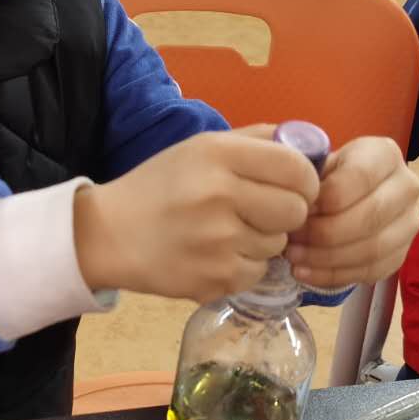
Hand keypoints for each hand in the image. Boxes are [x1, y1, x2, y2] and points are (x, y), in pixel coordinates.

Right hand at [75, 126, 320, 302]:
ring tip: (227, 233)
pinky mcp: (216, 277)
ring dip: (262, 240)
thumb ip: (255, 141)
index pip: (297, 168)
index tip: (294, 187)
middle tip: (261, 212)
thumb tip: (308, 144)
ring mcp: (219, 240)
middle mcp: (221, 194)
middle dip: (286, 212)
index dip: (305, 180)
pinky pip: (258, 271)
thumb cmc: (160, 186)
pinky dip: (244, 266)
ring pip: (279, 244)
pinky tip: (217, 255)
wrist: (110, 234)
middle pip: (296, 210)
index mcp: (219, 155)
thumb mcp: (200, 148)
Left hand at [284, 137, 418, 288]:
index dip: (324, 199)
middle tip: (291, 239)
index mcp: (385, 154)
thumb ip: (307, 176)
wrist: (347, 193)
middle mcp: (407, 186)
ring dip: (326, 259)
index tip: (296, 209)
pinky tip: (305, 273)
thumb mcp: (315, 163)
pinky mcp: (401, 253)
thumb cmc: (325, 175)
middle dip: (323, 233)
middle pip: (369, 217)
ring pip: (372, 250)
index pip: (358, 178)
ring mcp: (409, 223)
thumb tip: (294, 204)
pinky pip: (371, 271)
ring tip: (293, 257)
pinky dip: (334, 275)